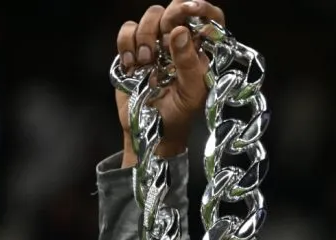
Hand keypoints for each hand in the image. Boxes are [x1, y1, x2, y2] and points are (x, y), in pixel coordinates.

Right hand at [115, 0, 225, 164]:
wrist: (150, 131)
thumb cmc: (178, 115)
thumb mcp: (191, 94)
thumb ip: (189, 63)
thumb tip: (180, 31)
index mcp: (201, 50)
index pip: (209, 18)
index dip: (201, 8)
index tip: (191, 8)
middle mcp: (179, 42)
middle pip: (175, 9)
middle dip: (169, 18)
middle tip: (163, 41)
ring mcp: (155, 44)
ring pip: (151, 16)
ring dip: (146, 36)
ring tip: (147, 62)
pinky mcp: (133, 49)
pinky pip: (127, 30)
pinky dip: (126, 43)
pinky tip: (132, 65)